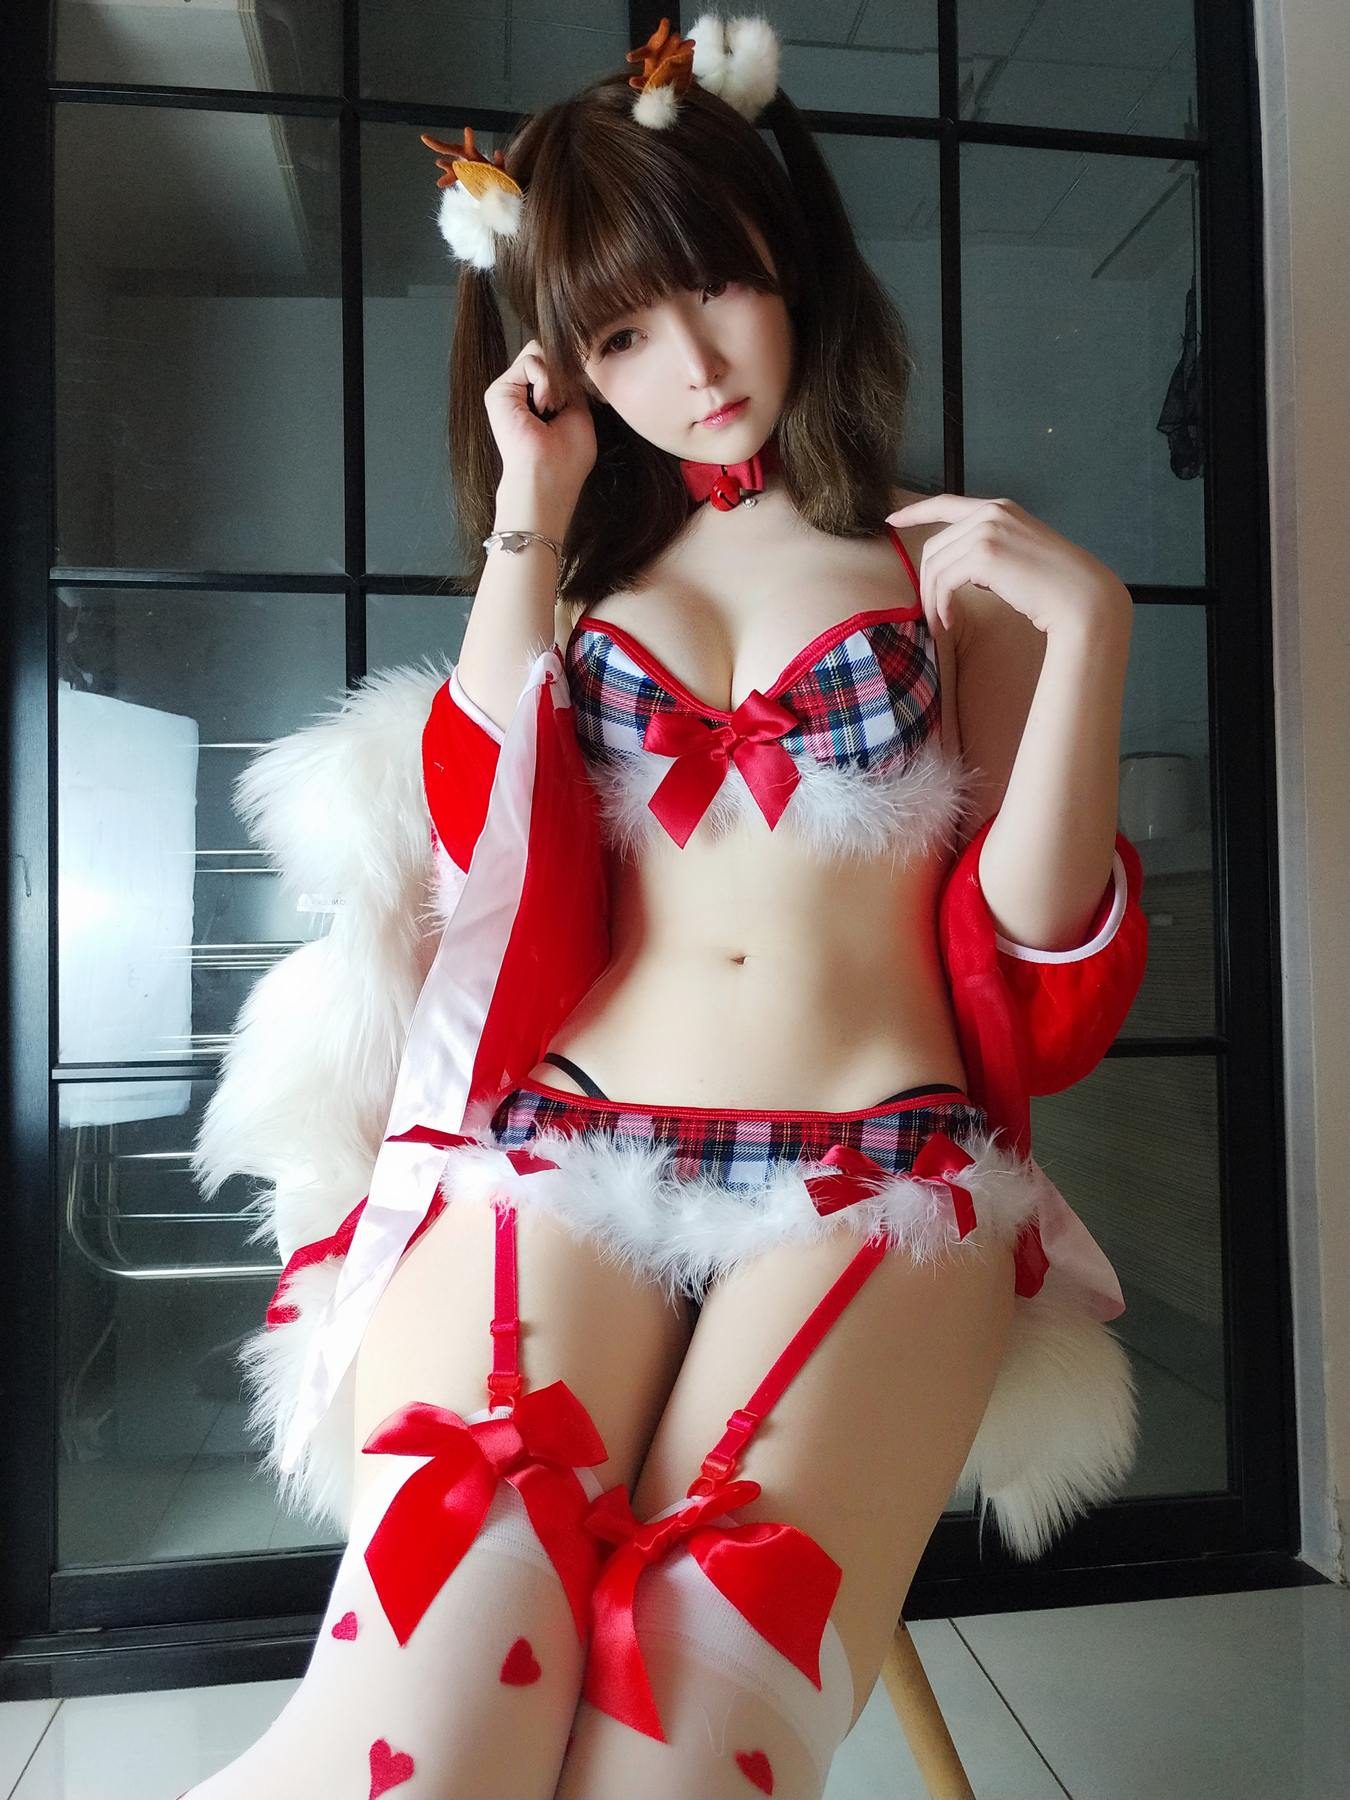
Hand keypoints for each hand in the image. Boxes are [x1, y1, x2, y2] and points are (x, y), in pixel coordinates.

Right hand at [483, 337, 597, 503]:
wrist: (546, 477)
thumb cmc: (567, 457)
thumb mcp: (579, 413)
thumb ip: (571, 387)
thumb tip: (568, 362)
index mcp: (540, 401)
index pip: (554, 364)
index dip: (570, 370)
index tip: (579, 391)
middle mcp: (523, 394)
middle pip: (544, 354)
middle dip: (561, 372)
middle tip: (563, 404)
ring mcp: (510, 391)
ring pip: (537, 352)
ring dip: (554, 379)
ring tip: (552, 408)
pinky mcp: (499, 390)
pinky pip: (530, 360)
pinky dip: (545, 379)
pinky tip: (543, 406)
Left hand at [887, 494, 1129, 637]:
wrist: (1080, 597)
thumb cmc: (1053, 586)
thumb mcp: (1018, 555)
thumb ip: (989, 552)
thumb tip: (962, 569)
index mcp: (1000, 508)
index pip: (946, 503)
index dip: (915, 511)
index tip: (891, 521)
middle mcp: (991, 512)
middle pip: (934, 546)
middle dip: (926, 582)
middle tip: (931, 613)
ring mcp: (987, 530)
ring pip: (935, 565)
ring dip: (932, 599)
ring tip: (940, 623)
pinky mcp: (983, 553)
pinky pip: (943, 580)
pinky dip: (940, 604)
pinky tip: (948, 621)